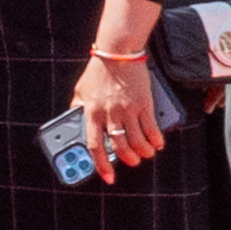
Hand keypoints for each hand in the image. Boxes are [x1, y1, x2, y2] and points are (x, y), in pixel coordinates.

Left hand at [69, 47, 163, 182]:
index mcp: (91, 112)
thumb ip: (77, 105)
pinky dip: (155, 139)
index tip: (107, 176)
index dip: (101, 164)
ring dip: (143, 152)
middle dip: (127, 159)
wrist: (117, 53)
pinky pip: (151, 127)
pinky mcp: (143, 103)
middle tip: (131, 162)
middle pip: (119, 146)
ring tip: (146, 154)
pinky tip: (157, 144)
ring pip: (136, 140)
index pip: (94, 145)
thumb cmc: (98, 70)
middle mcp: (109, 114)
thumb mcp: (80, 89)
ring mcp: (127, 109)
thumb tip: (73, 117)